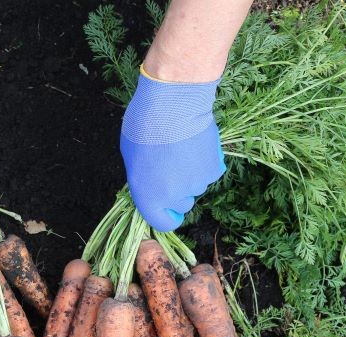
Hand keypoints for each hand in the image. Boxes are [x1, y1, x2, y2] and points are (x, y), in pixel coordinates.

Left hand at [120, 66, 225, 231]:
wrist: (172, 105)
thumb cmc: (144, 126)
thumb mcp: (131, 158)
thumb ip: (143, 179)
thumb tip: (153, 184)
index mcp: (149, 197)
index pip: (163, 223)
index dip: (166, 215)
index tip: (167, 207)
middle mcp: (174, 196)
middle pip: (182, 204)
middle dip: (178, 191)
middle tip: (171, 166)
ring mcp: (196, 184)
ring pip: (196, 186)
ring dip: (191, 174)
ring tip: (181, 149)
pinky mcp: (214, 170)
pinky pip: (209, 173)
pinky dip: (204, 163)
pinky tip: (195, 145)